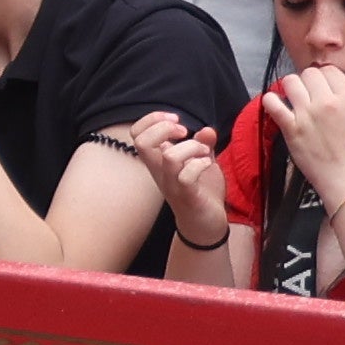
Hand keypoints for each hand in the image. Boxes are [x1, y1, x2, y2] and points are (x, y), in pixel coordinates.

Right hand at [122, 109, 229, 245]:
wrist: (205, 225)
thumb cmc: (200, 192)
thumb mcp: (202, 163)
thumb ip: (203, 145)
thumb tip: (206, 129)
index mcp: (158, 161)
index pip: (137, 133)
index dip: (152, 119)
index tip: (176, 120)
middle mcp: (159, 171)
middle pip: (142, 142)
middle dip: (163, 128)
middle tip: (183, 131)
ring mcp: (171, 184)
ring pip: (169, 157)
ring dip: (191, 147)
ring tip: (203, 151)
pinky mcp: (187, 196)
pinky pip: (187, 176)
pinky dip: (200, 164)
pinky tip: (208, 165)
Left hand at [265, 63, 344, 201]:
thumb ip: (344, 100)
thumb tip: (328, 87)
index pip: (329, 70)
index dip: (322, 77)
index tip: (319, 86)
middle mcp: (327, 101)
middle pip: (309, 73)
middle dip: (306, 82)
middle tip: (306, 95)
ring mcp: (308, 114)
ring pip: (290, 82)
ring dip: (290, 88)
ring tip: (292, 99)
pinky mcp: (292, 128)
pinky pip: (273, 103)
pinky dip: (270, 100)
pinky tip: (274, 104)